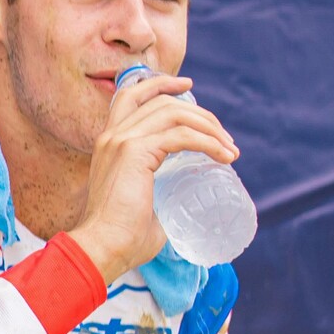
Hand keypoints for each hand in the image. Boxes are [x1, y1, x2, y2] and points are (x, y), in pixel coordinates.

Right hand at [66, 68, 238, 281]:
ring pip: (175, 113)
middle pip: (160, 101)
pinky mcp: (134, 151)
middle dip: (198, 111)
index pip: (131, 97)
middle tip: (223, 134)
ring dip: (209, 127)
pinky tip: (224, 156)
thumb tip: (185, 202)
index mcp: (108, 144)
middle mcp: (112, 136)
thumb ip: (159, 193)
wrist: (103, 247)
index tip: (188, 87)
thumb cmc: (123, 238)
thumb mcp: (142, 202)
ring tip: (230, 148)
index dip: (160, 85)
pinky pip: (181, 136)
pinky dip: (208, 143)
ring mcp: (121, 141)